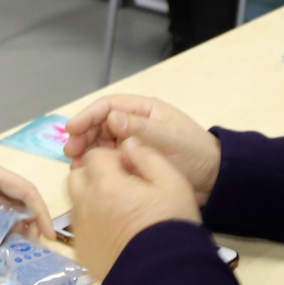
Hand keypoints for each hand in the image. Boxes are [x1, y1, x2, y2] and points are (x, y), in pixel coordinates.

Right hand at [62, 95, 219, 204]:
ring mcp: (133, 141)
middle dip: (83, 134)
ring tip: (75, 164)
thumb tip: (111, 117)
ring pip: (102, 141)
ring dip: (87, 149)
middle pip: (100, 123)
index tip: (71, 129)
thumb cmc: (194, 152)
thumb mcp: (167, 137)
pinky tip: (88, 171)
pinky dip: (97, 162)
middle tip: (70, 151)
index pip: (108, 106)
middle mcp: (135, 123)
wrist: (213, 178)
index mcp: (144, 110)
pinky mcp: (134, 159)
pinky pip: (110, 157)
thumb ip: (139, 127)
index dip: (87, 116)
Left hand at [67, 139, 200, 279]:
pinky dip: (92, 223)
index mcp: (105, 184)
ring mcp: (81, 230)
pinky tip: (114, 232)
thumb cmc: (171, 225)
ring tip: (117, 209)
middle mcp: (85, 204)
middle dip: (94, 175)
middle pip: (77, 176)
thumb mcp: (172, 183)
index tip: (130, 170)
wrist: (165, 278)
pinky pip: (80, 227)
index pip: (95, 156)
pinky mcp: (82, 251)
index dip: (113, 158)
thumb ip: (148, 156)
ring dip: (90, 198)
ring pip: (76, 201)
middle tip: (120, 186)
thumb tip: (127, 144)